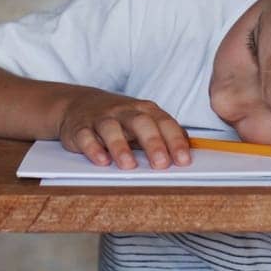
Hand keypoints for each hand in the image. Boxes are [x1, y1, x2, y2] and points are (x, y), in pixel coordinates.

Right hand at [59, 89, 190, 169]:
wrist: (79, 104)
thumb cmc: (120, 118)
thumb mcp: (144, 120)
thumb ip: (165, 133)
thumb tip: (190, 148)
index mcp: (145, 110)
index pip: (164, 123)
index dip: (175, 141)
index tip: (184, 160)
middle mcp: (124, 112)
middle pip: (141, 123)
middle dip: (152, 143)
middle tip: (161, 164)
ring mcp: (101, 118)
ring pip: (111, 128)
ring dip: (120, 147)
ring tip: (129, 165)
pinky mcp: (80, 128)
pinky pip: (85, 136)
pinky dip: (93, 148)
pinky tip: (101, 161)